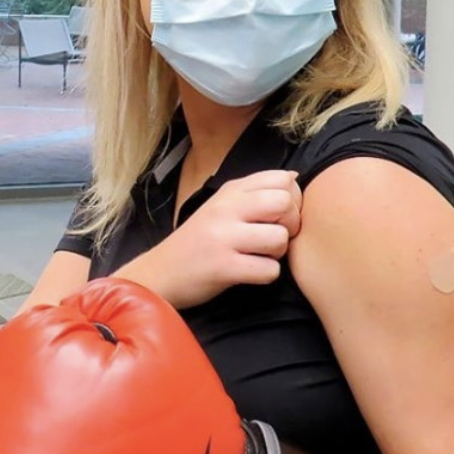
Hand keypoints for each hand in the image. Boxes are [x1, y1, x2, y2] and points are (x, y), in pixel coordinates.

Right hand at [116, 169, 300, 308]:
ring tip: (260, 256)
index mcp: (229, 191)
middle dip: (290, 224)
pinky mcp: (223, 267)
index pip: (281, 178)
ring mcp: (223, 238)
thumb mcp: (219, 206)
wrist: (159, 273)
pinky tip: (250, 273)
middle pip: (284, 203)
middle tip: (274, 238)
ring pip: (280, 239)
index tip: (277, 216)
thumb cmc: (197, 241)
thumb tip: (293, 177)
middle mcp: (225, 209)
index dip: (292, 198)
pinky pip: (269, 270)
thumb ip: (253, 192)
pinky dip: (266, 275)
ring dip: (277, 253)